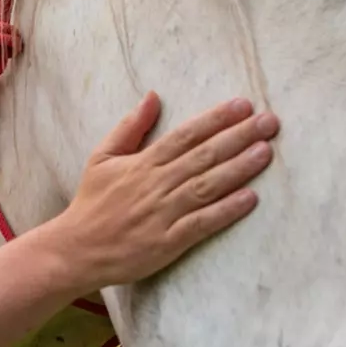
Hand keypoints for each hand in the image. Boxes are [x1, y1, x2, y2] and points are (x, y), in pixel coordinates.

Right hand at [41, 91, 278, 292]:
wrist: (74, 250)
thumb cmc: (91, 203)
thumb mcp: (102, 157)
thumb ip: (129, 127)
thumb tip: (152, 96)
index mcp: (142, 163)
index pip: (185, 135)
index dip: (215, 119)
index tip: (243, 106)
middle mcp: (155, 185)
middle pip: (203, 156)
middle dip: (238, 137)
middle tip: (270, 122)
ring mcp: (162, 214)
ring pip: (206, 186)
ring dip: (238, 168)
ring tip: (266, 152)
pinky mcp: (167, 242)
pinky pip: (201, 223)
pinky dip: (225, 211)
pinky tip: (250, 198)